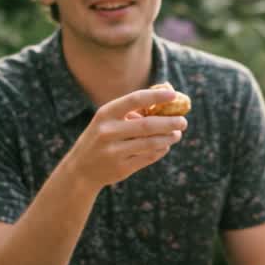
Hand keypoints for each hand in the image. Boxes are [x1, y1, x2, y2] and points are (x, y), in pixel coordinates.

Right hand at [64, 88, 187, 188]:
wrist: (81, 170)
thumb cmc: (101, 137)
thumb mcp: (108, 120)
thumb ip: (131, 110)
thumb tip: (164, 98)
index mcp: (105, 114)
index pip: (135, 99)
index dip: (156, 96)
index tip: (174, 94)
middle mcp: (108, 131)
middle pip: (148, 125)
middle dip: (170, 122)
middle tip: (183, 121)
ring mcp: (114, 151)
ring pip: (151, 143)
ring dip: (168, 138)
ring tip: (177, 134)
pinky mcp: (121, 168)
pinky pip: (148, 157)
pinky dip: (160, 150)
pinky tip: (165, 146)